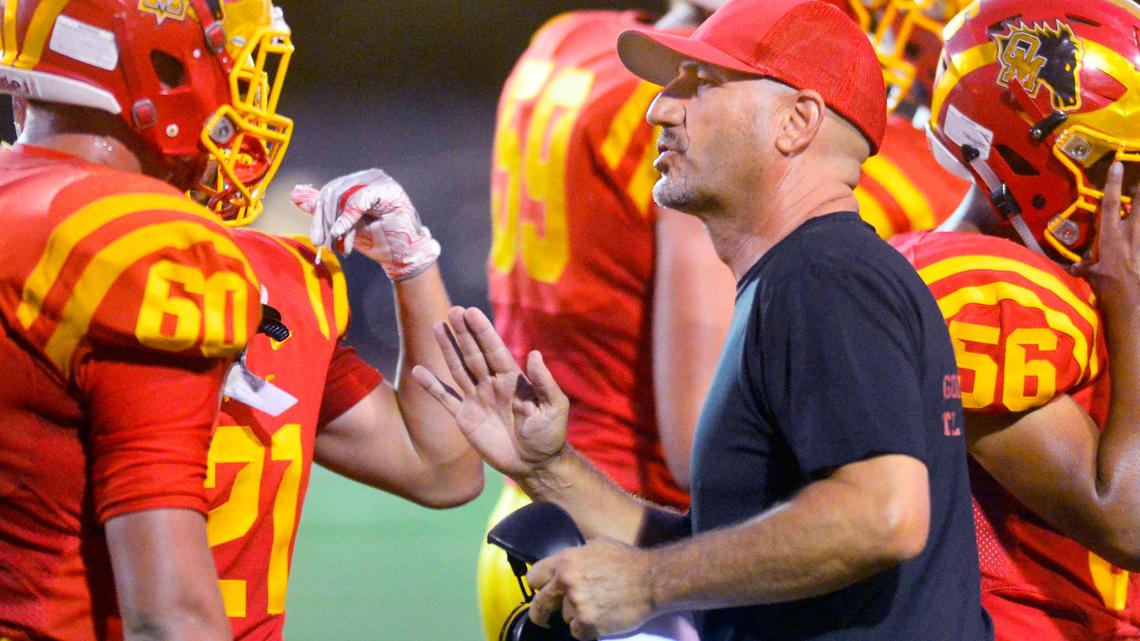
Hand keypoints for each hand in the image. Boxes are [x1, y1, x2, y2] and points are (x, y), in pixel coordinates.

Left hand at [291, 168, 440, 280]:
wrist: (402, 255)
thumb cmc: (377, 239)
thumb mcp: (344, 225)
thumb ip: (323, 210)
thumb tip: (295, 194)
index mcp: (358, 181)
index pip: (329, 191)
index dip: (318, 215)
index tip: (316, 239)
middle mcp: (369, 176)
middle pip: (333, 192)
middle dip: (325, 221)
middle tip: (325, 244)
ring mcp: (380, 180)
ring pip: (344, 196)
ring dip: (337, 224)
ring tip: (338, 245)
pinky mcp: (389, 190)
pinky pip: (359, 200)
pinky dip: (347, 218)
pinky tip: (341, 233)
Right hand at [410, 307, 568, 477]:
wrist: (535, 464)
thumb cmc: (549, 435)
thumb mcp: (554, 408)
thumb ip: (544, 383)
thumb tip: (534, 354)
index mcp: (513, 379)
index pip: (494, 350)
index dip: (482, 331)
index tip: (471, 312)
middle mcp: (492, 384)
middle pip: (474, 354)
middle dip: (464, 333)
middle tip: (453, 310)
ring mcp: (477, 399)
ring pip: (459, 369)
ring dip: (448, 348)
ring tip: (437, 326)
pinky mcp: (465, 418)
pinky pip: (445, 399)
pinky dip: (431, 386)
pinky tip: (418, 371)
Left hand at [527, 538, 656, 639]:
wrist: (650, 580)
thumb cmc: (626, 560)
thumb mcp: (596, 546)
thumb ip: (575, 557)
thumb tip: (563, 566)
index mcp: (565, 562)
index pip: (534, 577)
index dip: (537, 585)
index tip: (540, 591)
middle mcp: (566, 583)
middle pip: (540, 604)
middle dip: (541, 612)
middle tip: (544, 617)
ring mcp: (576, 605)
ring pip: (565, 617)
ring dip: (576, 616)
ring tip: (596, 607)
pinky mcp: (588, 624)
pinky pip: (577, 632)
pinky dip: (587, 629)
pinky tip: (600, 619)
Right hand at [1072, 161, 1139, 304]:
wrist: (1133, 305)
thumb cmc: (1109, 292)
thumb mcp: (1092, 279)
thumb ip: (1085, 269)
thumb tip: (1073, 268)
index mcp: (1111, 238)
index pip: (1111, 204)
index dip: (1113, 184)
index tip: (1117, 165)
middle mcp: (1131, 235)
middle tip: (1139, 180)